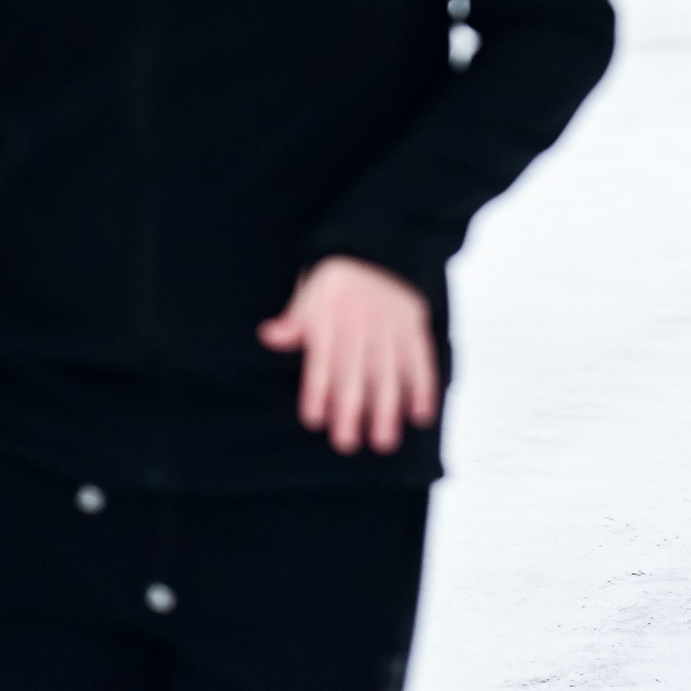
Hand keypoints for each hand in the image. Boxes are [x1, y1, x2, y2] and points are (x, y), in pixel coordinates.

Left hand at [258, 256, 438, 455]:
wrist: (379, 246)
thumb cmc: (337, 280)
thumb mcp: (310, 293)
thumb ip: (294, 320)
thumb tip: (268, 335)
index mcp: (332, 319)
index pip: (322, 360)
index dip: (318, 389)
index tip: (314, 420)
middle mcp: (361, 325)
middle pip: (355, 372)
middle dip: (351, 409)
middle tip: (347, 444)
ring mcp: (390, 327)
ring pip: (388, 372)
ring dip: (388, 408)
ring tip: (384, 441)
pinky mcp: (415, 327)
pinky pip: (421, 358)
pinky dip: (423, 387)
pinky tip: (420, 415)